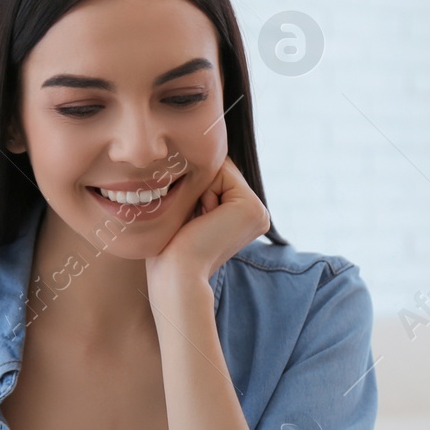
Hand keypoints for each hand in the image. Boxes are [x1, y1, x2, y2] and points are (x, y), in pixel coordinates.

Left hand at [146, 155, 270, 290]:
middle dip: (199, 187)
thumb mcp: (188, 211)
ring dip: (200, 190)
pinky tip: (204, 219)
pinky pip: (221, 173)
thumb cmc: (171, 249)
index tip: (190, 221)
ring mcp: (259, 211)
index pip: (218, 177)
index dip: (196, 188)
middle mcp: (258, 213)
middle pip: (221, 170)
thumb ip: (200, 186)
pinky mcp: (252, 208)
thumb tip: (197, 154)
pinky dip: (204, 191)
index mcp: (245, 216)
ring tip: (198, 222)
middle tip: (193, 222)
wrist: (176, 275)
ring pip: (220, 170)